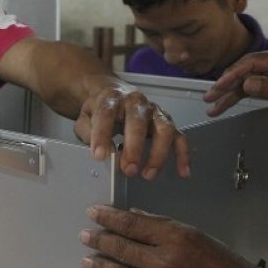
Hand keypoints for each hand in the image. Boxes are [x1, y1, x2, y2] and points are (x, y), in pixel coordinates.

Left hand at [74, 83, 190, 179]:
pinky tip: (182, 171)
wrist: (114, 93)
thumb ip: (88, 131)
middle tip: (127, 169)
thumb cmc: (100, 109)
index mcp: (112, 98)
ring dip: (158, 153)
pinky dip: (182, 155)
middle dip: (134, 148)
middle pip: (138, 122)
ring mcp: (154, 111)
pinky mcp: (166, 122)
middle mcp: (136, 102)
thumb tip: (102, 151)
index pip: (106, 114)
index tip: (99, 156)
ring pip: (164, 129)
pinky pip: (179, 137)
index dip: (102, 135)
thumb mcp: (85, 117)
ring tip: (148, 174)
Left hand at [79, 205, 265, 267]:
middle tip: (85, 236)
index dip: (108, 217)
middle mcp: (165, 263)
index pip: (132, 223)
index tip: (94, 213)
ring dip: (99, 266)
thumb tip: (137, 218)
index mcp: (178, 238)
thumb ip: (166, 229)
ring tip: (87, 260)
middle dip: (99, 240)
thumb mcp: (202, 240)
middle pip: (121, 248)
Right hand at [203, 48, 267, 125]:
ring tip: (213, 106)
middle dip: (226, 84)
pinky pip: (252, 89)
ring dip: (229, 94)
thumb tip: (247, 82)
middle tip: (210, 96)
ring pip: (246, 82)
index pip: (252, 62)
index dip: (232, 74)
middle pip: (244, 70)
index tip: (218, 86)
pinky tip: (226, 105)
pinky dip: (239, 97)